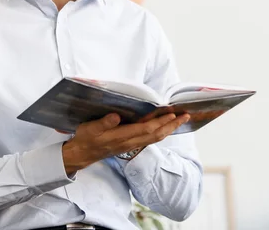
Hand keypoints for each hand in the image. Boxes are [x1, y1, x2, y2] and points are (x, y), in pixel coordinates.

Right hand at [61, 112, 189, 175]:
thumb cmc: (86, 138)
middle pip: (156, 135)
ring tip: (179, 120)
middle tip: (185, 116)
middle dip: (172, 126)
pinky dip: (161, 132)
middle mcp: (130, 142)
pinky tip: (164, 127)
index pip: (146, 129)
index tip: (172, 114)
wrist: (82, 154)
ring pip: (155, 138)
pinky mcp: (131, 145)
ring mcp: (132, 145)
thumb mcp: (90, 128)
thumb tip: (116, 116)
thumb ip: (103, 123)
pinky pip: (150, 139)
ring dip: (169, 129)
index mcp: (122, 136)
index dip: (160, 122)